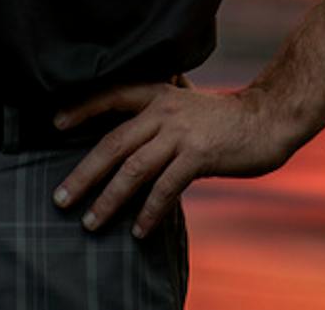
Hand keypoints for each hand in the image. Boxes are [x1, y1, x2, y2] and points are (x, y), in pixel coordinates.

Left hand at [51, 81, 294, 237]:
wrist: (269, 120)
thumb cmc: (226, 117)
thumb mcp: (189, 101)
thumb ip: (163, 104)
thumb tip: (137, 111)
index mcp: (160, 94)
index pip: (112, 96)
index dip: (83, 109)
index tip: (55, 124)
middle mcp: (165, 111)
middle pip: (113, 143)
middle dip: (84, 173)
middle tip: (61, 198)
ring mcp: (182, 133)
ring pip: (134, 169)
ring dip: (109, 199)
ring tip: (91, 221)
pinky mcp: (199, 155)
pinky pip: (166, 188)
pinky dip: (149, 211)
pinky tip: (139, 230)